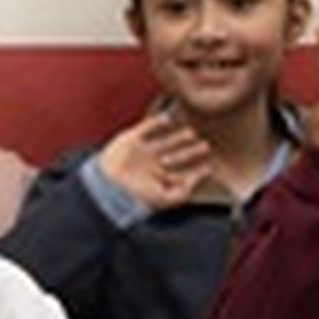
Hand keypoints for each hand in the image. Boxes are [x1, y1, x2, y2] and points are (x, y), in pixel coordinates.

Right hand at [96, 97, 214, 210]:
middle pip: (175, 157)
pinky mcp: (131, 141)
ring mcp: (141, 152)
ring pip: (164, 142)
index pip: (179, 174)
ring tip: (191, 133)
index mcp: (157, 179)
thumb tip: (195, 182)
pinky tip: (167, 119)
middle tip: (205, 146)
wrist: (110, 185)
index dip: (194, 172)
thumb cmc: (136, 195)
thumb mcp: (164, 199)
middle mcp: (151, 165)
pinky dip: (155, 122)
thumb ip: (182, 193)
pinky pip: (145, 128)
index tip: (208, 167)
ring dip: (177, 137)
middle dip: (190, 153)